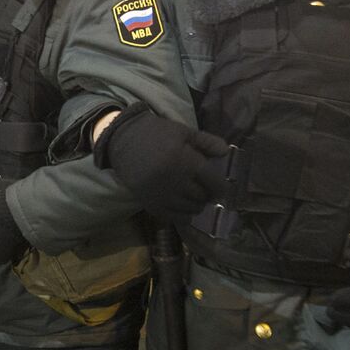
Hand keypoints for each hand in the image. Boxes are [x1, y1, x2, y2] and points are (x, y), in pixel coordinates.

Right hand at [93, 102, 229, 217]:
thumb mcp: (183, 132)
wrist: (123, 140)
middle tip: (206, 189)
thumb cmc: (156, 133)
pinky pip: (173, 217)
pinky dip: (182, 215)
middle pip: (202, 197)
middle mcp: (174, 181)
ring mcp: (161, 195)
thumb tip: (226, 152)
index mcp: (184, 161)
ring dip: (196, 205)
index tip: (221, 187)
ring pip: (189, 209)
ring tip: (194, 197)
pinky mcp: (150, 203)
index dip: (221, 187)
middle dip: (207, 194)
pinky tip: (182, 206)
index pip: (213, 182)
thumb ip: (207, 142)